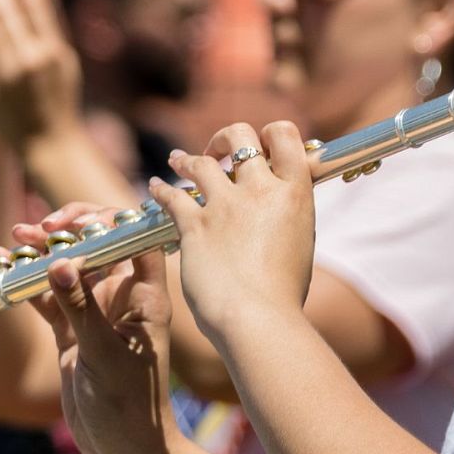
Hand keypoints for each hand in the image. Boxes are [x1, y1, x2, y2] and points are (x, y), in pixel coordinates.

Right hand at [18, 203, 180, 453]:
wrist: (123, 446)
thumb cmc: (130, 402)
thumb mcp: (104, 353)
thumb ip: (81, 309)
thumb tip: (61, 264)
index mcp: (146, 294)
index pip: (133, 239)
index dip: (107, 221)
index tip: (75, 222)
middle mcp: (123, 297)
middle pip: (96, 247)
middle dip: (68, 232)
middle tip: (39, 228)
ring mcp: (95, 312)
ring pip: (67, 270)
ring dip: (42, 253)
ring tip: (16, 237)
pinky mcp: (72, 331)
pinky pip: (47, 298)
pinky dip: (27, 283)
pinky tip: (3, 263)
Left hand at [149, 122, 315, 343]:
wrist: (260, 320)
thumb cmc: (284, 295)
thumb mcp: (299, 245)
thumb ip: (287, 220)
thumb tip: (277, 214)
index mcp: (295, 194)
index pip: (286, 136)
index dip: (271, 134)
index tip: (261, 146)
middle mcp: (261, 190)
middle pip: (241, 135)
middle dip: (226, 138)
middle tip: (219, 152)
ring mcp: (226, 205)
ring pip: (201, 162)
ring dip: (187, 159)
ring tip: (178, 160)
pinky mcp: (195, 225)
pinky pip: (172, 195)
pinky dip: (161, 189)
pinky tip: (155, 188)